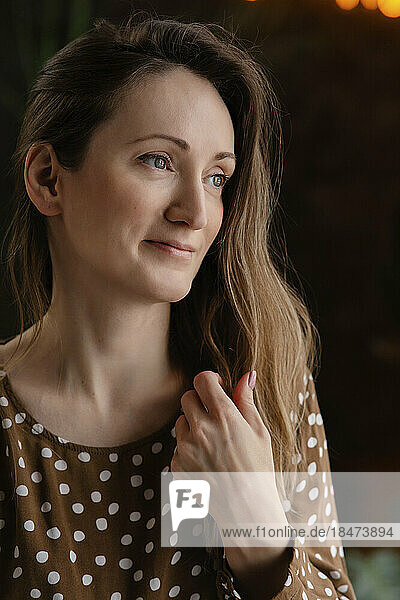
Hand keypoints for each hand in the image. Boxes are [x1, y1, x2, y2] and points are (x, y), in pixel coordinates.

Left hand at [170, 370, 288, 537]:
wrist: (245, 512)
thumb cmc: (258, 470)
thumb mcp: (260, 432)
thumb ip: (247, 401)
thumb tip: (247, 376)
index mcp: (224, 417)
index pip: (202, 380)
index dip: (210, 380)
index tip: (217, 389)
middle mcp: (201, 429)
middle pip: (187, 397)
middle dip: (199, 402)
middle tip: (215, 417)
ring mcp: (185, 448)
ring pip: (181, 422)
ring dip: (193, 426)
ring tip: (213, 445)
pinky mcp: (176, 465)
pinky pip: (178, 447)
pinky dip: (189, 450)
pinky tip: (207, 463)